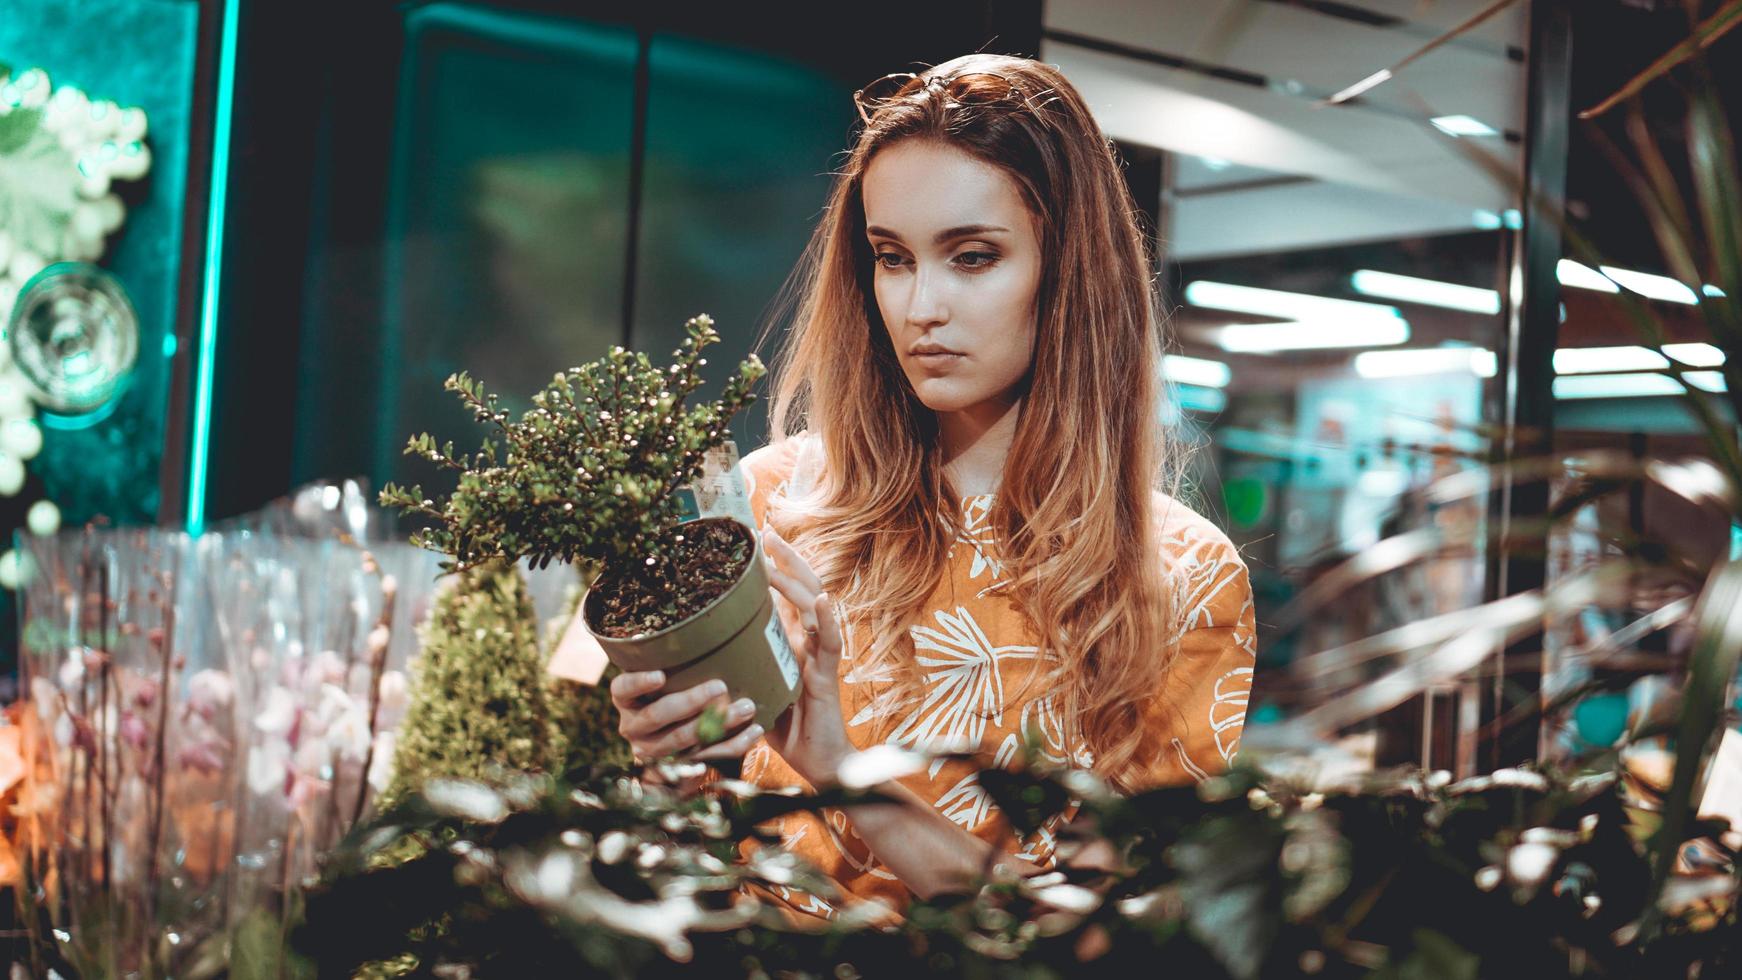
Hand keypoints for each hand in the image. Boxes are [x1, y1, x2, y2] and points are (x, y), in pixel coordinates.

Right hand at [609, 670, 764, 763]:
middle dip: (690, 701)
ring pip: (684, 739)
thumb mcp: (659, 677)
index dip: (639, 683)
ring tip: (746, 706)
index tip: (660, 675)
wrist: (666, 745)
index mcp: (626, 700)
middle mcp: (633, 727)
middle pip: (658, 715)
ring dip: (718, 723)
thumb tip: (672, 627)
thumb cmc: (667, 692)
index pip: (623, 689)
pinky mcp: (678, 767)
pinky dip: (734, 744)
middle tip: (720, 686)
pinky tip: (754, 731)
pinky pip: (708, 757)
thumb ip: (663, 658)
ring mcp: (654, 750)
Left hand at [760, 525, 854, 788]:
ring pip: (816, 606)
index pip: (787, 594)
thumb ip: (737, 663)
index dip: (777, 565)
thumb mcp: (752, 686)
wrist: (815, 763)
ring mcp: (820, 656)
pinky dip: (825, 620)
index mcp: (792, 642)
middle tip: (766, 533)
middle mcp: (808, 642)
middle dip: (787, 559)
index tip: (759, 539)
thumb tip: (698, 645)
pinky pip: (830, 643)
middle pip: (803, 588)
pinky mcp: (829, 676)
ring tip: (778, 557)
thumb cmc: (782, 727)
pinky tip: (819, 600)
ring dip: (797, 579)